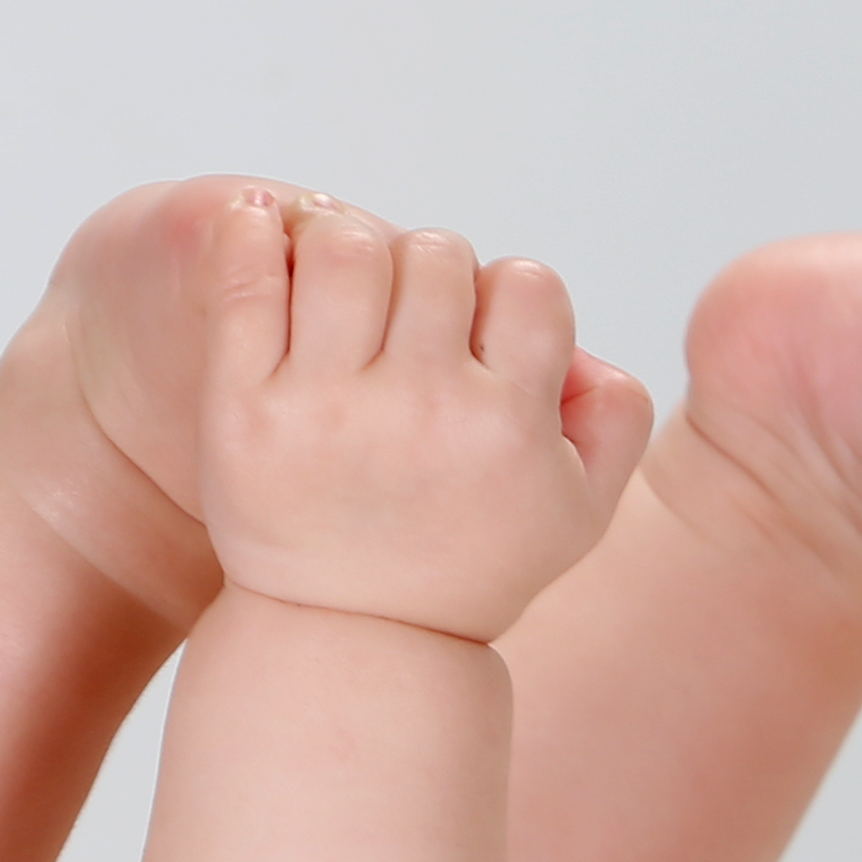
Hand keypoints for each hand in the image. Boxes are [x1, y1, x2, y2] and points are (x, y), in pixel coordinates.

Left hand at [197, 193, 650, 642]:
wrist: (351, 638)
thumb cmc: (468, 561)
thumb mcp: (579, 511)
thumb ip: (616, 415)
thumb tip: (580, 343)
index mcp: (507, 427)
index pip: (526, 285)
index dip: (506, 298)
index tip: (480, 338)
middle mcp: (421, 412)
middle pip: (433, 255)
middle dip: (426, 276)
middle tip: (404, 322)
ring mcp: (326, 411)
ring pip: (343, 247)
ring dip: (346, 247)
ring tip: (340, 286)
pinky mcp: (245, 414)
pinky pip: (245, 284)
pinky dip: (250, 235)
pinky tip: (259, 222)